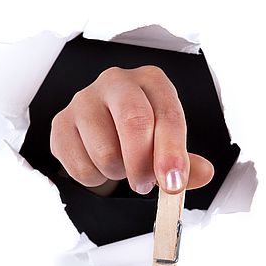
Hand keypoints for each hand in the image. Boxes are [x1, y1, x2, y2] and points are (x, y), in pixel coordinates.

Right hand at [49, 65, 213, 195]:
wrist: (102, 131)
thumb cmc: (140, 134)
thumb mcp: (167, 145)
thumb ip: (186, 162)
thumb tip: (204, 173)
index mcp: (152, 82)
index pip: (167, 115)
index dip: (172, 153)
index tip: (173, 183)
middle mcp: (117, 82)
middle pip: (134, 122)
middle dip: (142, 164)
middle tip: (144, 183)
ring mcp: (84, 100)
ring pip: (105, 152)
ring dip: (117, 173)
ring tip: (120, 166)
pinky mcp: (61, 123)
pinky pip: (80, 166)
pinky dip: (94, 178)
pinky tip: (98, 165)